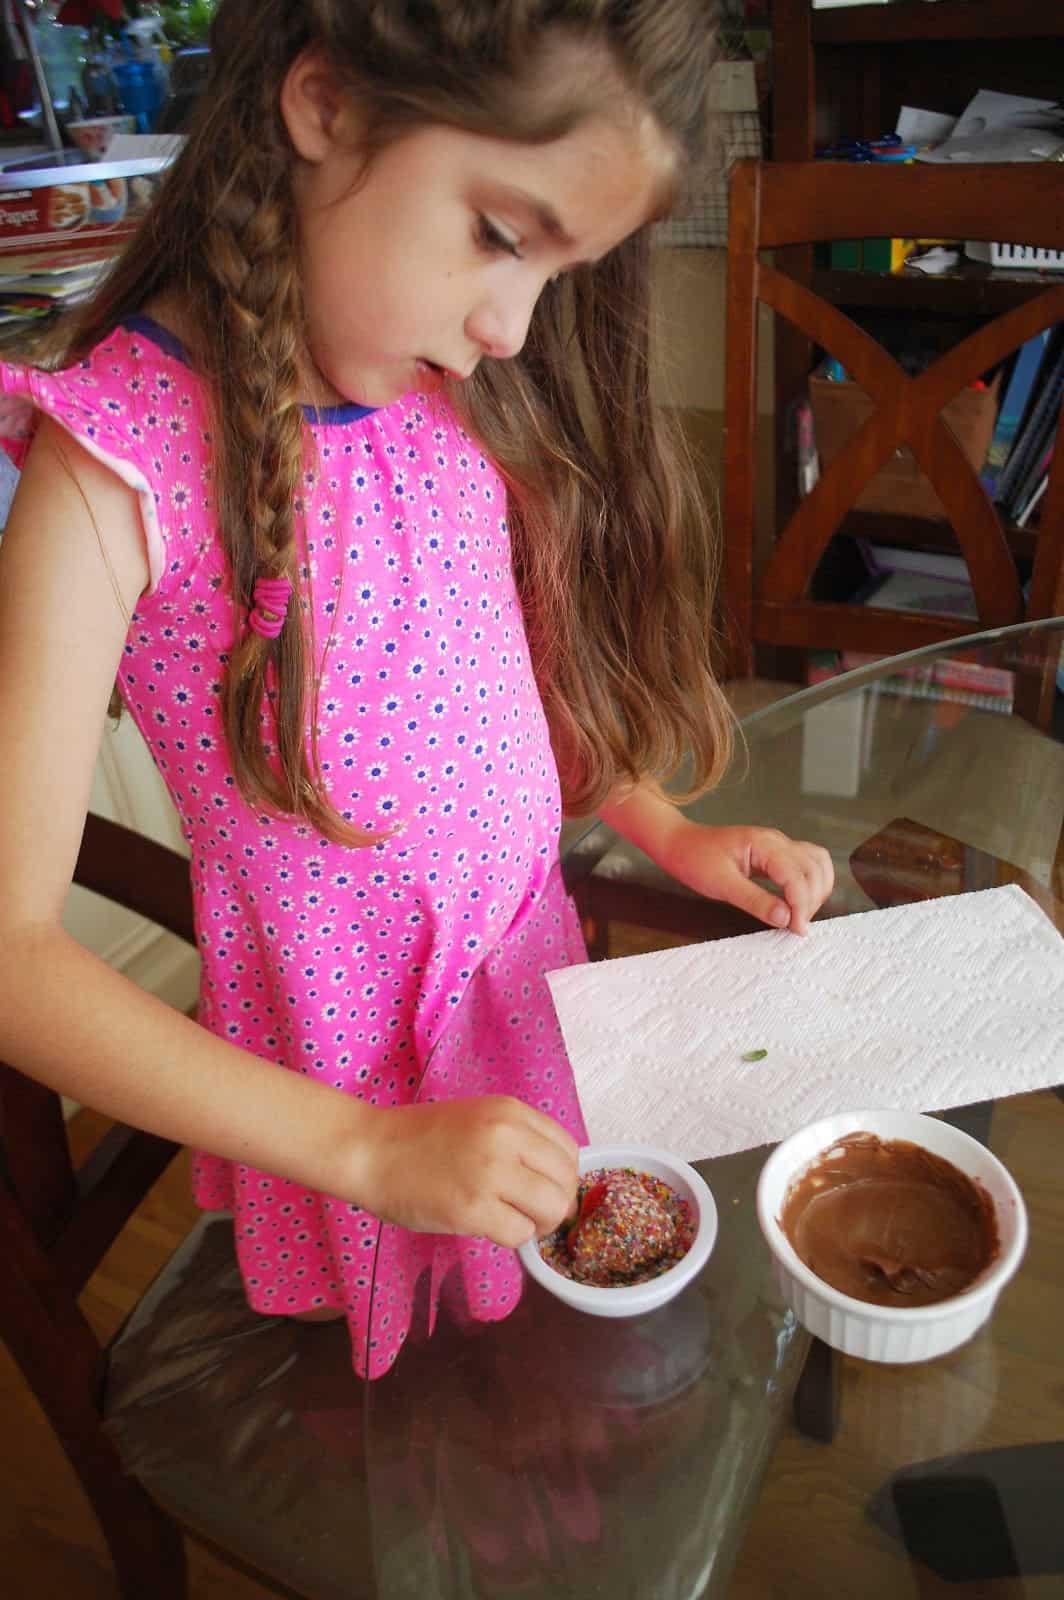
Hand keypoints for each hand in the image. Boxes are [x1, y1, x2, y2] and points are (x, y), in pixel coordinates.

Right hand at [354, 1094, 578, 1246]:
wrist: (371, 1150)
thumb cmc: (420, 1137)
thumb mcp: (479, 1118)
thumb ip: (517, 1138)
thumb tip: (554, 1177)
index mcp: (510, 1111)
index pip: (569, 1150)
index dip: (563, 1177)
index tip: (544, 1189)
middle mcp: (506, 1137)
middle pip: (566, 1183)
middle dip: (556, 1206)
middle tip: (533, 1214)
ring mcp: (490, 1173)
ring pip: (551, 1210)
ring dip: (538, 1224)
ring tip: (514, 1221)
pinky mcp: (472, 1209)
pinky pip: (519, 1234)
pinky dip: (512, 1238)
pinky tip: (491, 1227)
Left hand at [663, 821, 833, 934]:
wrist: (680, 843)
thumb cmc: (695, 859)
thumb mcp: (721, 884)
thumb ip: (755, 900)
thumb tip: (785, 918)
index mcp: (763, 844)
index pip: (796, 874)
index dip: (801, 904)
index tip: (797, 929)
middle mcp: (777, 841)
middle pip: (813, 868)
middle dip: (811, 900)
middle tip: (796, 927)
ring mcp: (779, 845)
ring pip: (817, 863)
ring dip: (816, 890)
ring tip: (800, 915)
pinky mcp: (777, 854)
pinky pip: (807, 864)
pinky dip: (811, 883)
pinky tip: (801, 901)